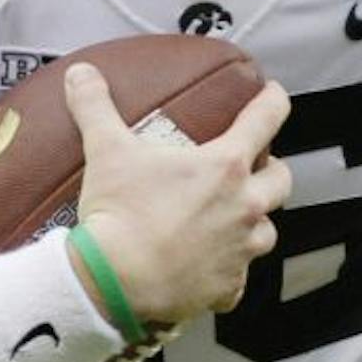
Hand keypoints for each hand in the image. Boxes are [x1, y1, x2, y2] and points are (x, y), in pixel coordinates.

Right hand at [63, 63, 294, 325]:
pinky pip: (239, 278)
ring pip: (266, 231)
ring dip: (254, 222)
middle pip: (281, 180)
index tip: (274, 95)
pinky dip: (228, 272)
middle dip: (271, 171)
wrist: (114, 282)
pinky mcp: (228, 287)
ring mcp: (241, 250)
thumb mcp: (106, 152)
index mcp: (225, 167)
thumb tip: (81, 74)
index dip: (273, 102)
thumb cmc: (118, 213)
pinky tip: (209, 268)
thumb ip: (96, 108)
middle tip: (251, 168)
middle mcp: (245, 206)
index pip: (266, 119)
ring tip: (231, 219)